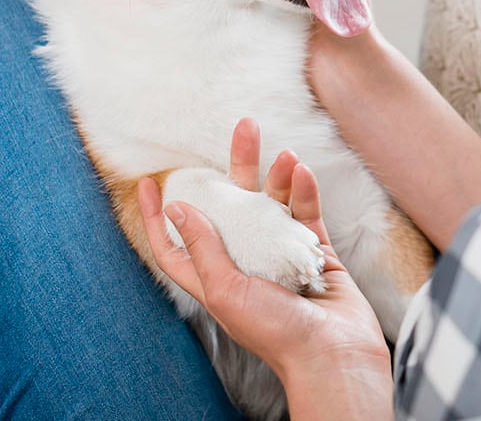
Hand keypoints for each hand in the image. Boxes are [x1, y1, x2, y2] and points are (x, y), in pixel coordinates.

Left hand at [139, 119, 392, 409]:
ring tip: (287, 154)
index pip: (176, 243)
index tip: (148, 182)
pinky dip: (305, 192)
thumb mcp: (225, 291)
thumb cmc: (275, 332)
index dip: (158, 216)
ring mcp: (282, 254)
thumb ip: (203, 248)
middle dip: (238, 166)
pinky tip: (304, 173)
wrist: (332, 351)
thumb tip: (176, 208)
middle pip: (234, 206)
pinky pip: (306, 214)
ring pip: (274, 203)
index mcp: (215, 278)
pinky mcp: (314, 252)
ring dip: (279, 176)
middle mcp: (245, 261)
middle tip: (245, 128)